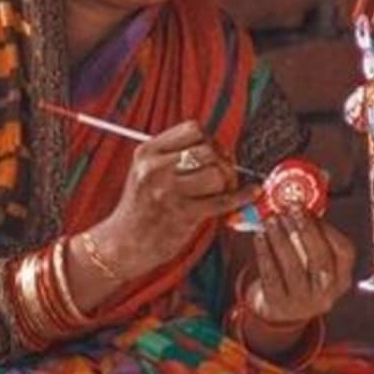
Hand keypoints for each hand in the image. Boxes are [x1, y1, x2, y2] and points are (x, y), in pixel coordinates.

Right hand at [95, 119, 256, 279]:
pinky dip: (242, 196)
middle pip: (209, 150)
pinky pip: (223, 201)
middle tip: (224, 174)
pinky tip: (251, 193)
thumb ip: (175, 155)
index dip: (209, 139)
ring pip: (217, 174)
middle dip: (223, 161)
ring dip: (227, 182)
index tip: (213, 153)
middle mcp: (156, 169)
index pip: (193, 129)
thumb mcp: (147, 172)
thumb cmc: (141, 208)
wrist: (123, 244)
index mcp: (147, 152)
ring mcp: (169, 192)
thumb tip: (221, 148)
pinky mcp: (183, 215)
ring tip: (222, 191)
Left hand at [248, 208, 354, 326]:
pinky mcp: (279, 305)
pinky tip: (259, 238)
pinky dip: (265, 255)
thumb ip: (314, 238)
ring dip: (281, 240)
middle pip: (320, 260)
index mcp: (341, 279)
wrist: (280, 312)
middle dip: (305, 231)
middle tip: (290, 211)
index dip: (327, 229)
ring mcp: (303, 303)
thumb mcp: (315, 263)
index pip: (344, 252)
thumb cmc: (300, 277)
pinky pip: (271, 277)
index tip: (308, 210)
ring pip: (294, 268)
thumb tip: (300, 206)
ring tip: (272, 221)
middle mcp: (327, 294)